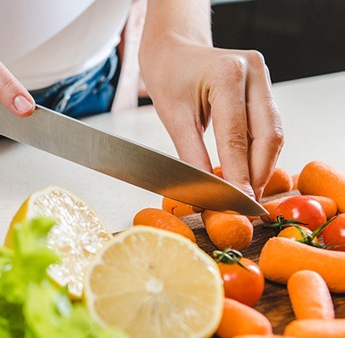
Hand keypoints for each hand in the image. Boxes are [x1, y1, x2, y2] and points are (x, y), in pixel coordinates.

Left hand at [140, 37, 283, 199]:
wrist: (174, 49)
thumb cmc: (168, 77)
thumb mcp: (173, 118)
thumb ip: (191, 156)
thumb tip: (206, 192)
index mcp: (226, 75)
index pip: (236, 136)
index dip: (238, 174)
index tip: (238, 201)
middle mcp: (252, 71)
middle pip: (267, 135)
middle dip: (258, 173)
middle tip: (248, 202)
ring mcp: (263, 76)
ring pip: (273, 132)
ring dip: (262, 165)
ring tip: (248, 191)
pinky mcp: (264, 85)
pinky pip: (268, 125)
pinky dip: (259, 150)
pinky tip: (249, 170)